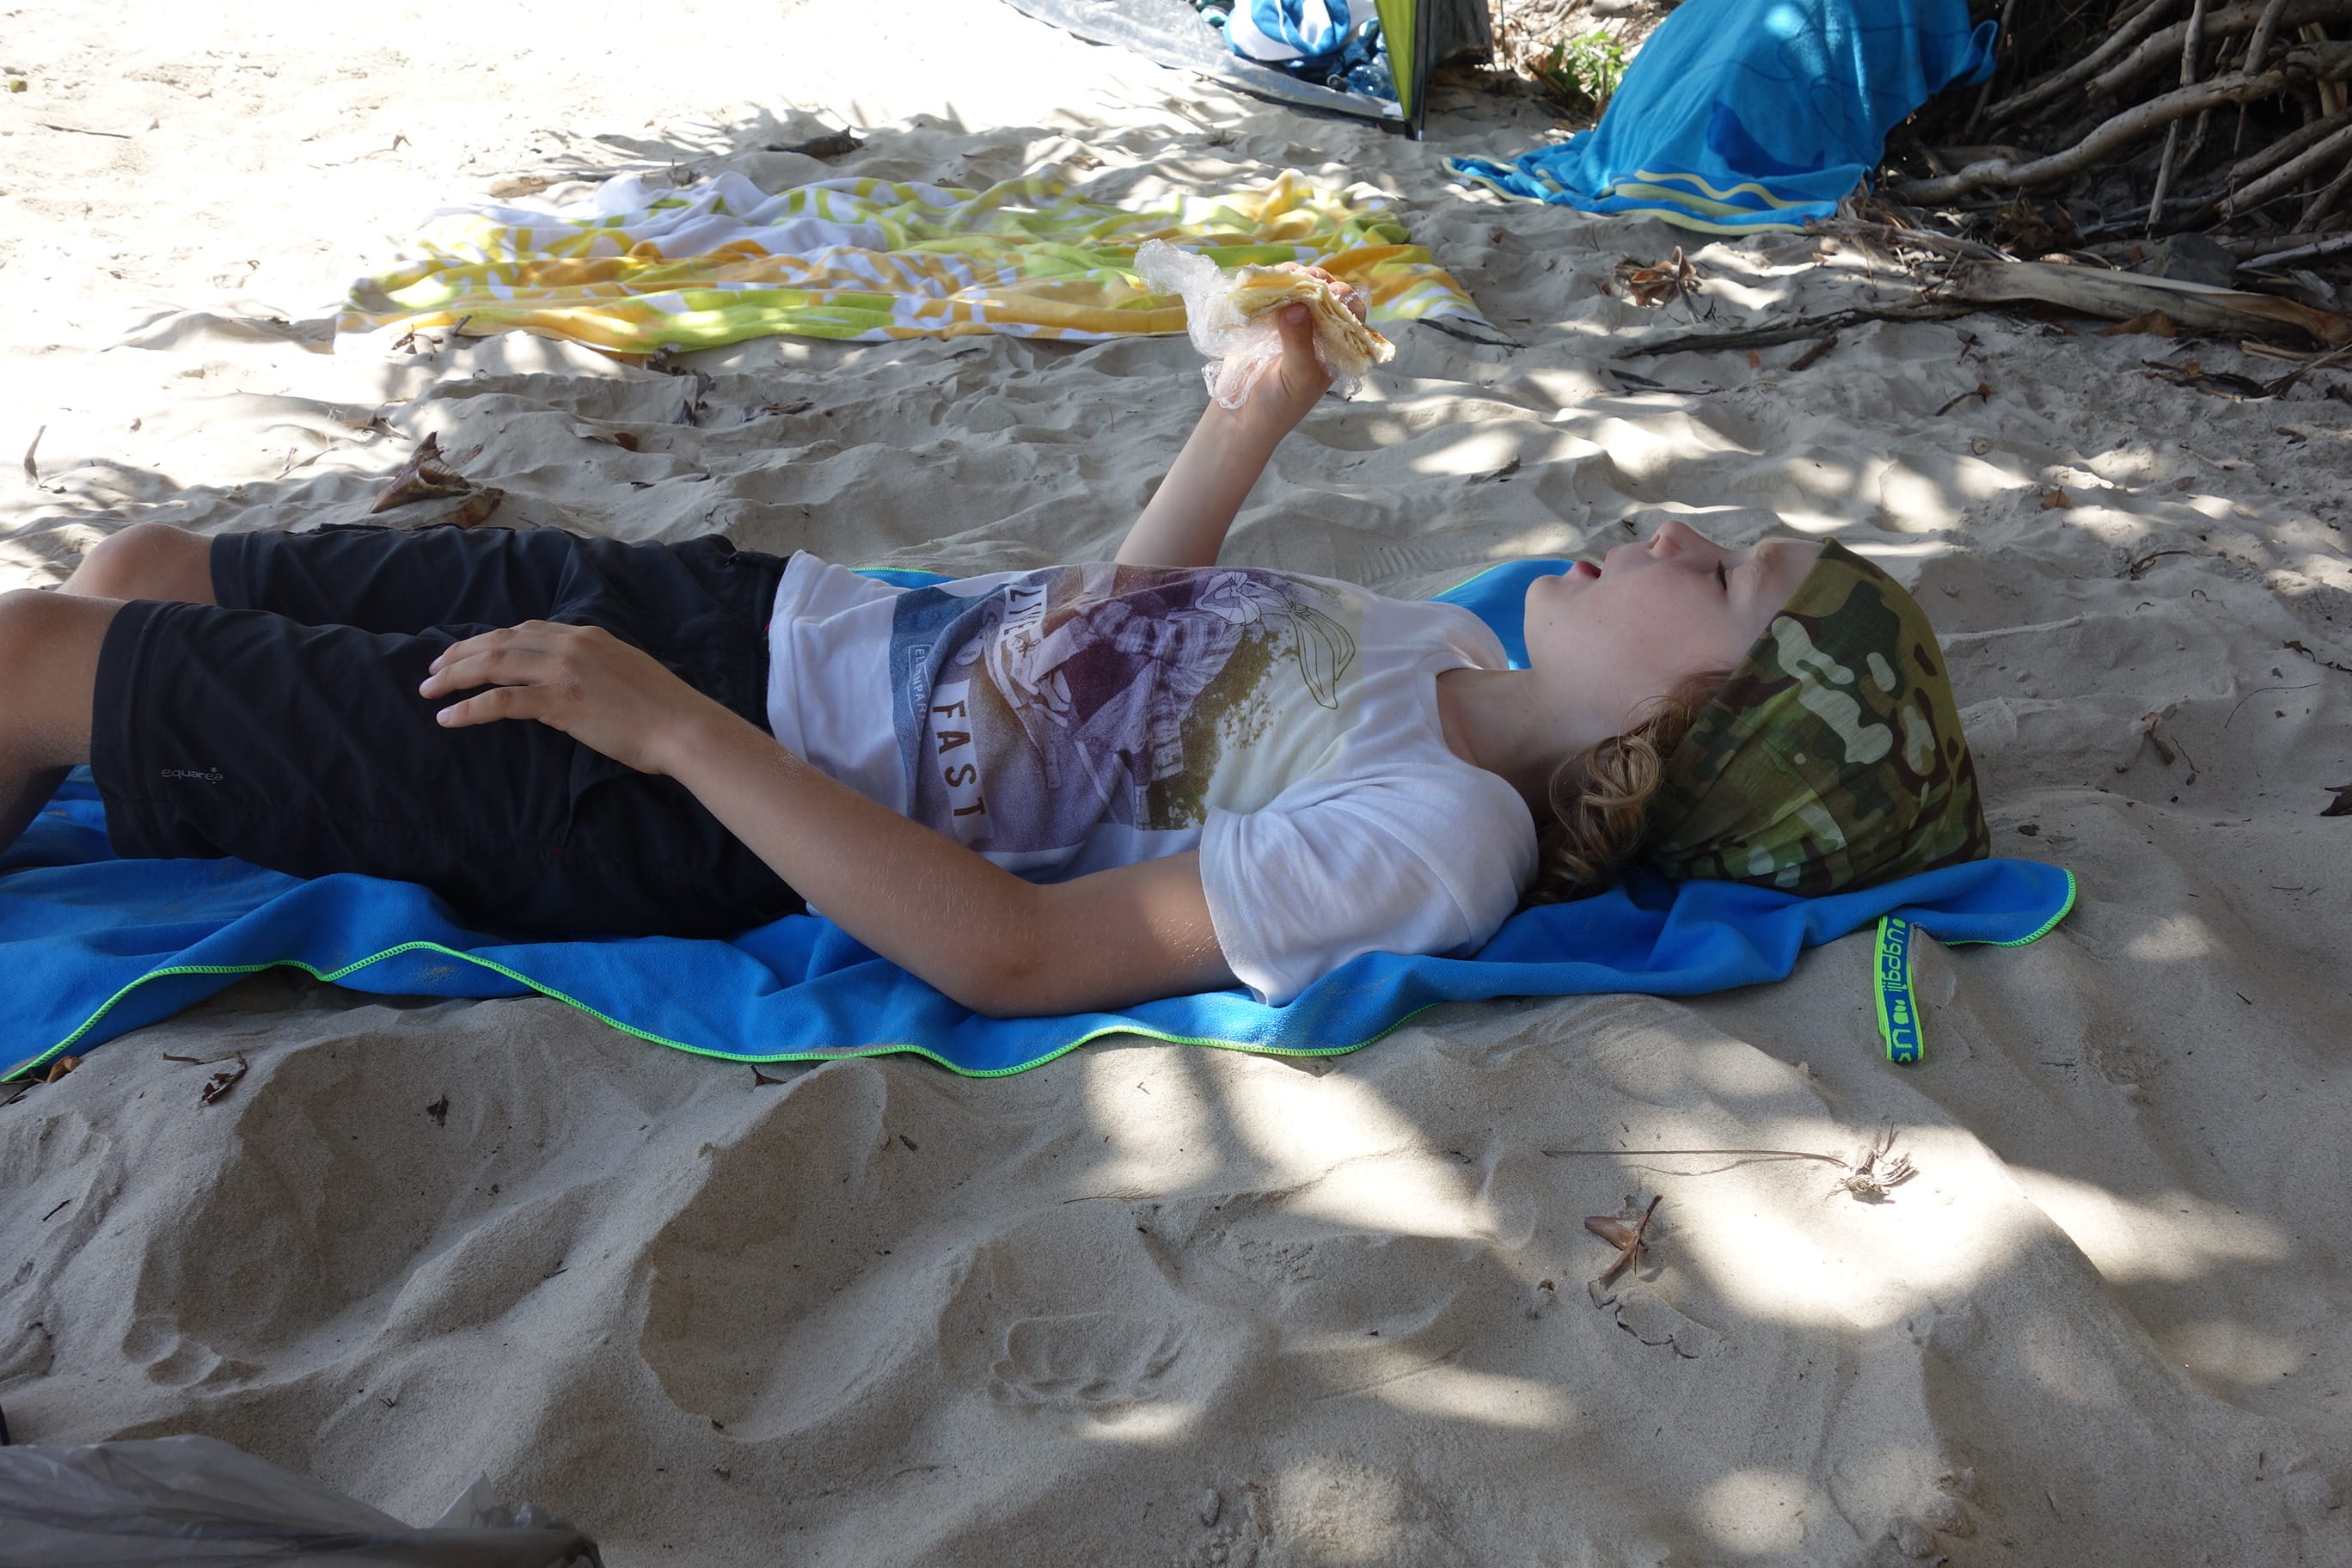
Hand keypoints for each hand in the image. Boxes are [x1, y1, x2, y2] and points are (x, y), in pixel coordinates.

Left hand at [419, 620, 730, 775]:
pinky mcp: (560, 702)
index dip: (488, 641)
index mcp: (586, 635)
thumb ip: (594, 667)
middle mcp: (570, 645)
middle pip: (499, 641)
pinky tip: (448, 717)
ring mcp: (564, 671)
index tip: (465, 654)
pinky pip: (501, 700)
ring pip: (492, 664)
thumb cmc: (664, 709)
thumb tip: (575, 681)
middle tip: (432, 670)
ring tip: (428, 690)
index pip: (523, 630)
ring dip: (454, 677)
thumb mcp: (626, 671)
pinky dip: (469, 707)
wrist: (683, 726)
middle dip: (458, 655)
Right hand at [1234, 266, 1364, 435]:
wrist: (1240, 419)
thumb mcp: (1297, 377)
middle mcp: (1315, 332)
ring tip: (1281, 276)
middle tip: (1303, 277)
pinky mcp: (1264, 322)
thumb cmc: (1278, 405)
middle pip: (1323, 294)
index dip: (1344, 297)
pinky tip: (1263, 281)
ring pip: (1296, 289)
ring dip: (1290, 278)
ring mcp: (1289, 324)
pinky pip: (1269, 295)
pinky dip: (1266, 284)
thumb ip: (1299, 341)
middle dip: (1315, 281)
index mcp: (1334, 347)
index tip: (1331, 290)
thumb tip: (1299, 304)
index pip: (1350, 313)